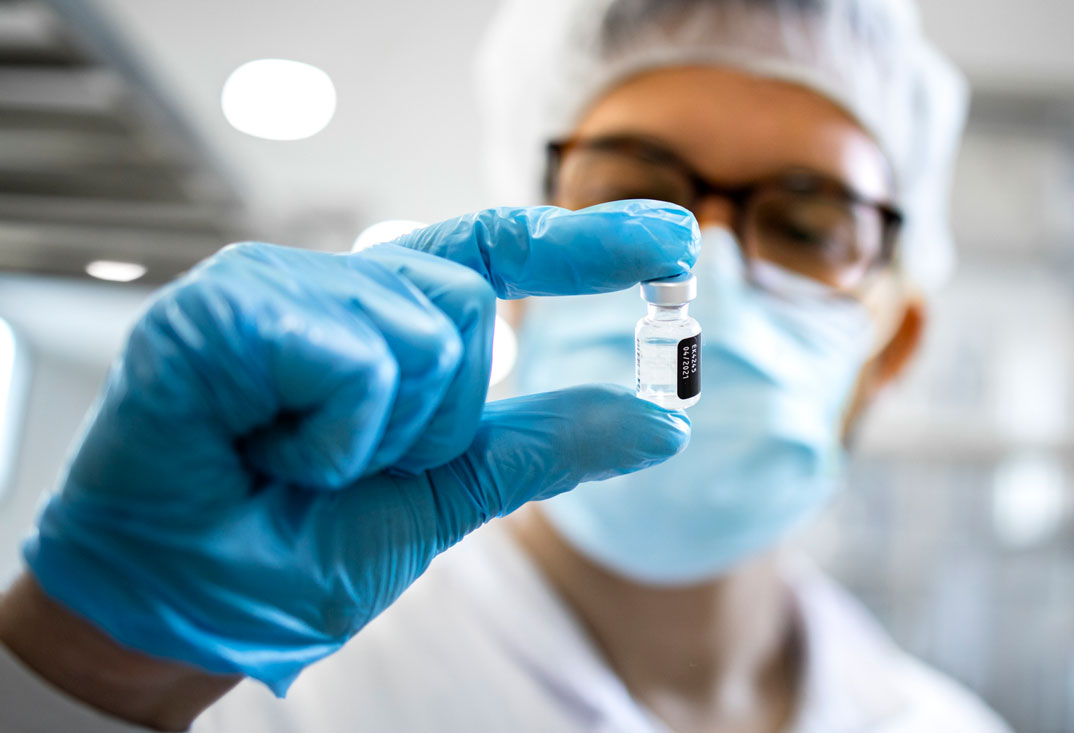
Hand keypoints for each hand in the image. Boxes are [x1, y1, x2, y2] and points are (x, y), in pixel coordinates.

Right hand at [16, 201, 698, 695]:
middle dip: (433, 416)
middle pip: (465, 305)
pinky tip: (263, 450)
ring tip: (294, 461)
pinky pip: (352, 356)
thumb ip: (543, 446)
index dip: (588, 242)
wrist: (192, 608)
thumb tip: (663, 423)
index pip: (498, 254)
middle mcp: (333, 286)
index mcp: (383, 320)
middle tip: (345, 466)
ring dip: (379, 434)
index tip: (676, 241)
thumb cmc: (297, 549)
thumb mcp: (446, 496)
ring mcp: (274, 286)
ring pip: (419, 327)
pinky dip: (332, 434)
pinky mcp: (220, 310)